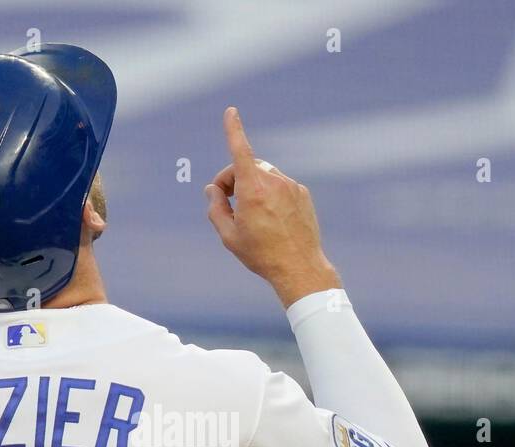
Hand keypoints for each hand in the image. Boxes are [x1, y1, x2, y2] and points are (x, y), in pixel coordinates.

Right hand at [204, 107, 340, 307]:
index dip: (233, 130)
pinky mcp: (302, 193)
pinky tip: (271, 219)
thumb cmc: (261, 254)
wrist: (299, 267)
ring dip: (252, 187)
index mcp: (252, 191)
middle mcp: (274, 182)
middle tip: (227, 203)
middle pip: (246, 167)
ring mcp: (291, 186)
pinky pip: (280, 186)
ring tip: (251, 216)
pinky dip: (270, 195)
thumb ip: (216, 208)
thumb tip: (213, 189)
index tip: (231, 111)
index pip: (240, 151)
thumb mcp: (229, 235)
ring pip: (263, 176)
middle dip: (233, 179)